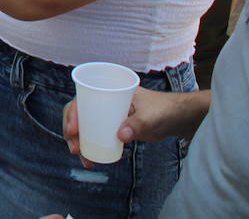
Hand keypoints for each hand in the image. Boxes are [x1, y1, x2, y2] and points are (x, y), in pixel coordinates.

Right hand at [62, 87, 204, 167]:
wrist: (177, 118)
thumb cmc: (164, 109)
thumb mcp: (150, 115)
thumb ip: (136, 124)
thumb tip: (120, 136)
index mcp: (108, 90)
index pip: (82, 99)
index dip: (72, 113)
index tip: (73, 130)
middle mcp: (104, 101)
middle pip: (79, 114)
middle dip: (71, 130)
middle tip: (74, 147)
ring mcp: (108, 116)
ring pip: (85, 127)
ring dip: (78, 141)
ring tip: (80, 156)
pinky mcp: (114, 128)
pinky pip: (96, 136)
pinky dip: (90, 147)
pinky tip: (90, 158)